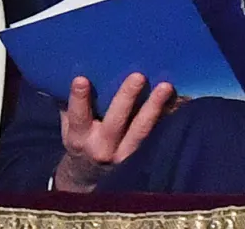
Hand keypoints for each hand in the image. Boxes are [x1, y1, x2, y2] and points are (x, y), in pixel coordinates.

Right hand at [55, 73, 174, 191]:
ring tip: (165, 86)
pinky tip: (176, 100)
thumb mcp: (69, 125)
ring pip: (140, 131)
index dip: (79, 99)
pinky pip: (155, 136)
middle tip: (138, 76)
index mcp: (79, 137)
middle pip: (115, 122)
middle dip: (126, 98)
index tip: (81, 79)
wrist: (90, 175)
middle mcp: (101, 147)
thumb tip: (69, 68)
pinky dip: (165, 118)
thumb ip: (69, 103)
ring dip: (154, 107)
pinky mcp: (141, 156)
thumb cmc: (81, 137)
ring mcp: (123, 154)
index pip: (77, 117)